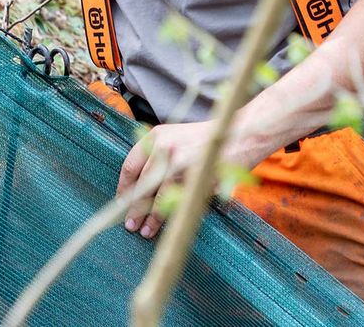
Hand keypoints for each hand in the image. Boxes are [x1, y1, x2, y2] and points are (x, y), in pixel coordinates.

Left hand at [116, 120, 262, 239]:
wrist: (242, 133)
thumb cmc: (210, 141)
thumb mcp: (179, 139)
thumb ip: (160, 157)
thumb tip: (141, 189)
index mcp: (156, 135)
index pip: (130, 165)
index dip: (124, 188)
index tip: (121, 202)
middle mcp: (163, 146)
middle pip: (140, 184)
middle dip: (133, 207)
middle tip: (130, 224)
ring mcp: (178, 161)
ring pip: (156, 196)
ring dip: (149, 217)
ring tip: (145, 231)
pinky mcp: (194, 176)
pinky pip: (177, 202)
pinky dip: (169, 217)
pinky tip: (165, 226)